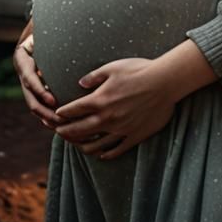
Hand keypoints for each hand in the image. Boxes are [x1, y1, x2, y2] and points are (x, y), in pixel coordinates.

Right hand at [13, 31, 62, 131]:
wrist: (38, 33)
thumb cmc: (46, 30)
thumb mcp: (45, 32)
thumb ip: (53, 36)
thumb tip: (70, 32)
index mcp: (22, 58)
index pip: (29, 78)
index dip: (40, 91)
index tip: (53, 100)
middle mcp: (23, 72)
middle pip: (30, 97)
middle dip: (44, 110)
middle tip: (60, 118)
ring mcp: (26, 83)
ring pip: (33, 105)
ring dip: (46, 116)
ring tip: (60, 125)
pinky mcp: (33, 89)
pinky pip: (38, 105)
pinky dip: (47, 115)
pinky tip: (57, 124)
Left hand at [53, 58, 176, 160]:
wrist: (164, 82)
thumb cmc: (139, 70)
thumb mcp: (113, 67)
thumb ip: (94, 76)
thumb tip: (80, 83)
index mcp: (100, 100)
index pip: (74, 110)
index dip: (62, 113)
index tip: (56, 115)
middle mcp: (107, 118)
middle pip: (79, 130)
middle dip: (65, 132)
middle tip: (58, 132)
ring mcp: (120, 130)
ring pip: (95, 145)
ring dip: (82, 146)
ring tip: (76, 145)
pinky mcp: (133, 136)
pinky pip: (116, 150)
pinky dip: (105, 154)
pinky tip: (101, 154)